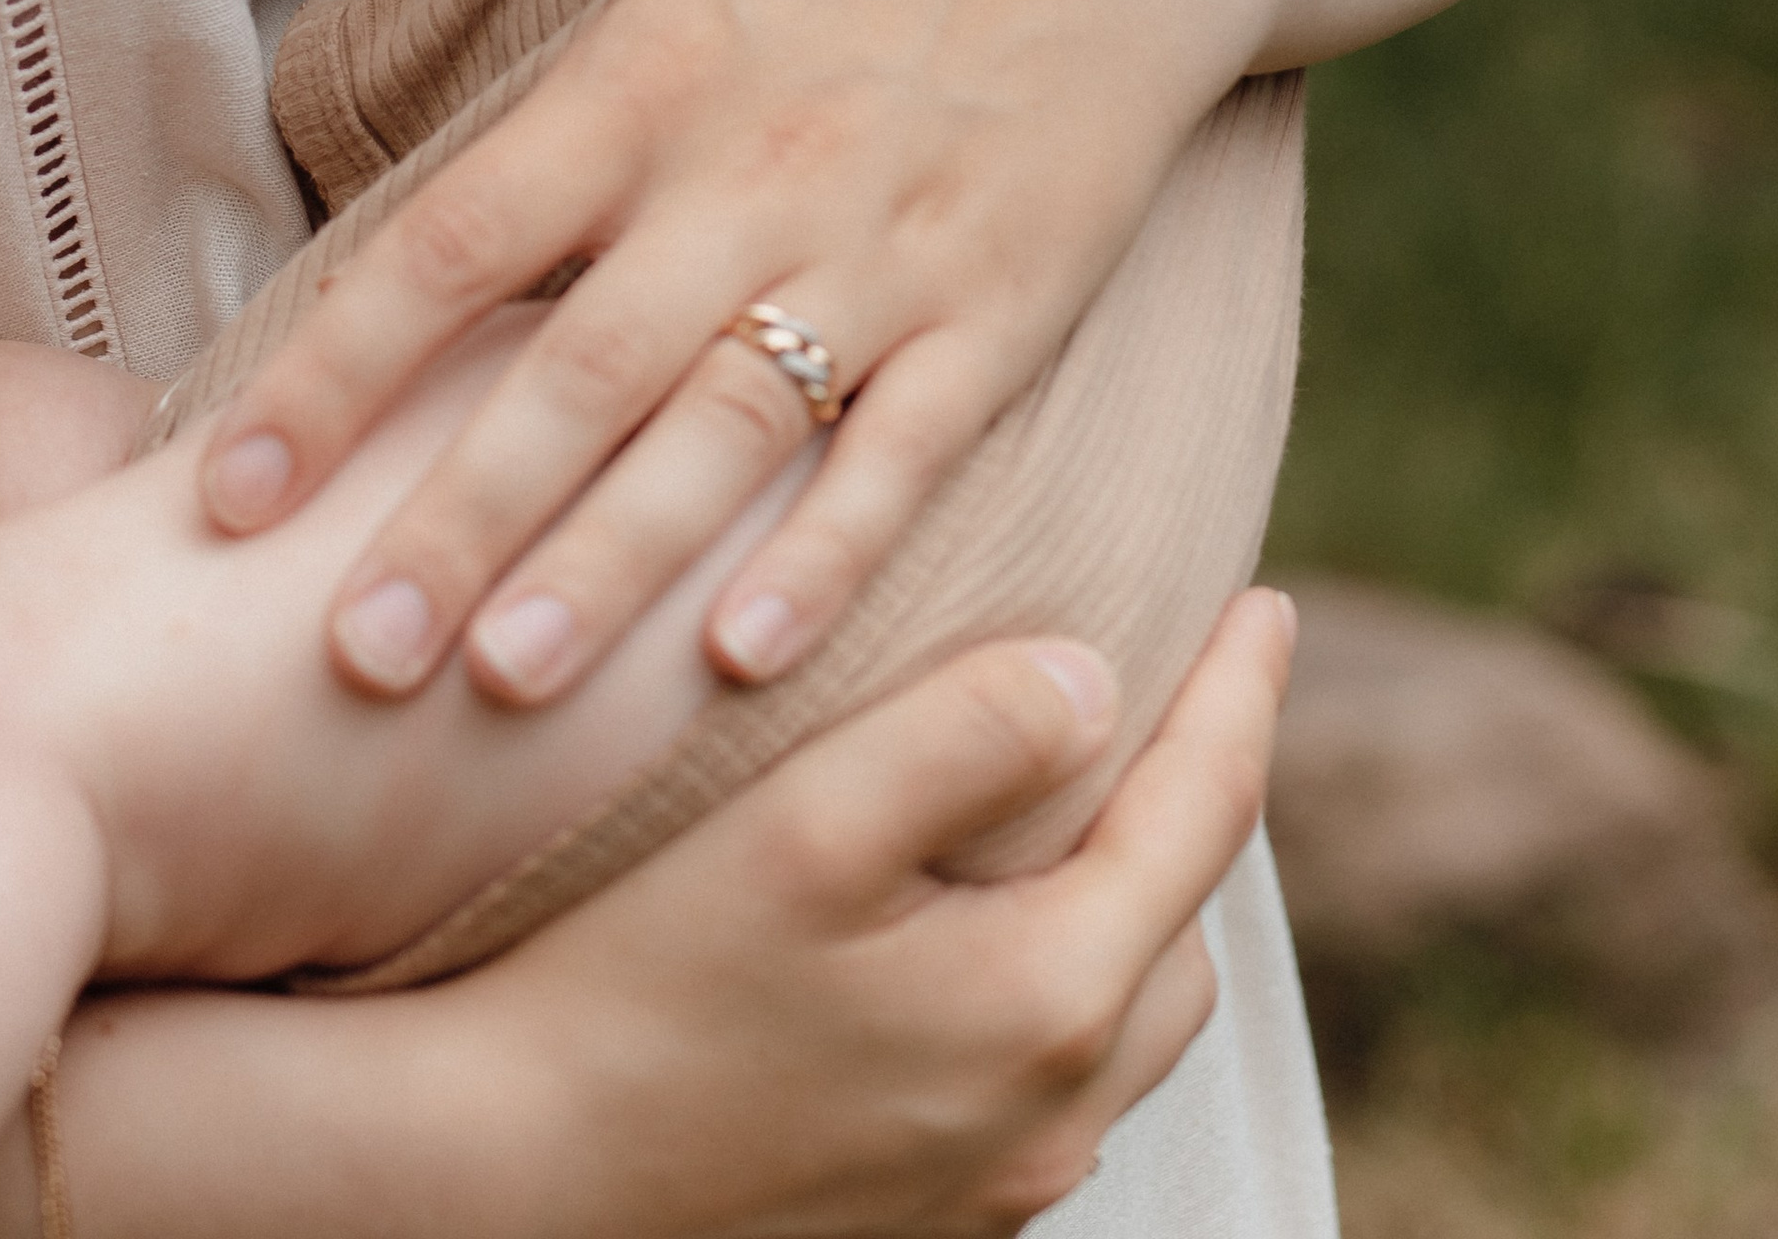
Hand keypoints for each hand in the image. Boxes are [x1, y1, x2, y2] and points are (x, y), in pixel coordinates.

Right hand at [0, 600, 1290, 1238]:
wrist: (513, 1184)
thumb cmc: (641, 989)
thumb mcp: (801, 828)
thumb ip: (960, 734)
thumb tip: (1094, 674)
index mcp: (1046, 1002)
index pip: (1202, 818)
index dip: (1240, 696)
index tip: (1265, 599)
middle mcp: (1049, 1115)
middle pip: (1181, 932)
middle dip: (1196, 805)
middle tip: (1178, 687)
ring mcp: (993, 1187)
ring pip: (1122, 1018)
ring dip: (1125, 904)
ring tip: (1086, 797)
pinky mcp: (926, 1218)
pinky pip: (1047, 1083)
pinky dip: (1053, 985)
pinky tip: (982, 930)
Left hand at [200, 0, 1240, 712]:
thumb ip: (573, 129)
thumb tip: (418, 275)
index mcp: (645, 74)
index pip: (451, 240)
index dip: (332, 372)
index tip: (222, 496)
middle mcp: (749, 163)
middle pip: (573, 367)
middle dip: (453, 522)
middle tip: (344, 661)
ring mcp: (883, 241)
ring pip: (721, 428)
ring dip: (608, 566)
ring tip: (498, 690)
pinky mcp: (1006, 300)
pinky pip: (903, 449)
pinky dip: (823, 555)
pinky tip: (742, 660)